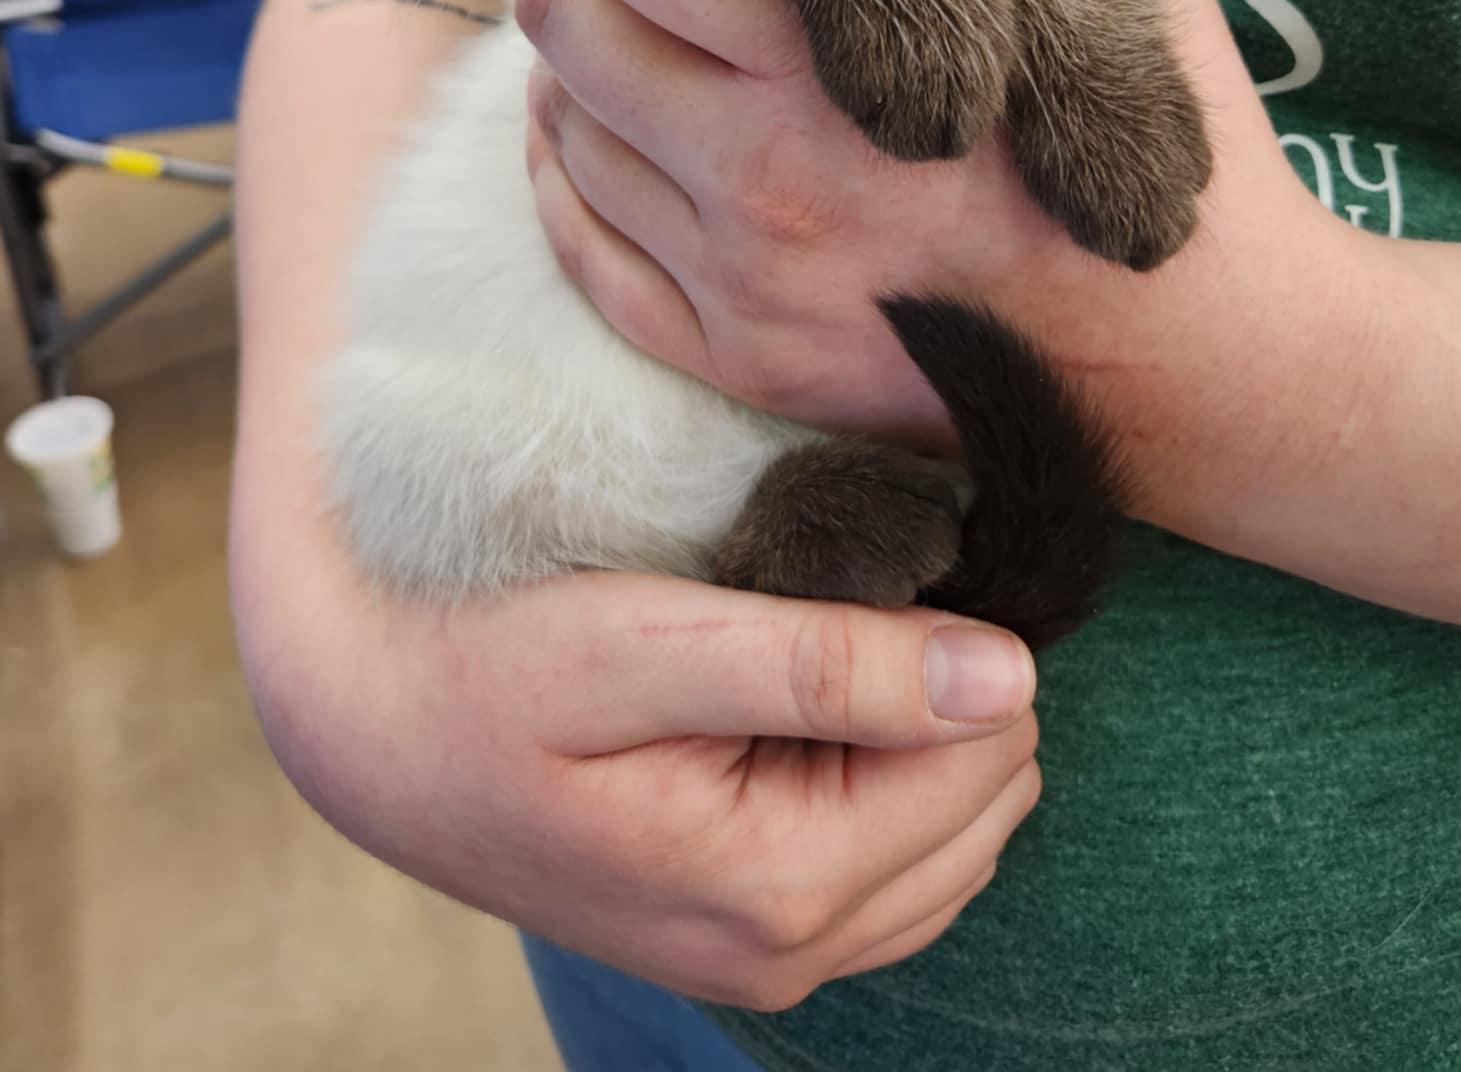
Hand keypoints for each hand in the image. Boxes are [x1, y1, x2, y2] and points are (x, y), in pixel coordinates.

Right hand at [235, 543, 1039, 1009]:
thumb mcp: (645, 640)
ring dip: (916, 738)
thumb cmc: (492, 669)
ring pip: (957, 838)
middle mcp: (787, 952)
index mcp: (777, 885)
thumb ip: (829, 662)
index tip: (869, 574)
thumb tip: (1009, 674)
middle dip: (940, 695)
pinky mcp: (752, 941)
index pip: (988, 756)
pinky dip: (887, 784)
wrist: (376, 733)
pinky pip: (898, 871)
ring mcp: (770, 961)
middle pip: (984, 803)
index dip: (954, 644)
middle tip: (826, 609)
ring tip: (807, 654)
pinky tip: (809, 714)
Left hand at [519, 0, 1358, 520]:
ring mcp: (744, 283)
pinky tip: (622, 139)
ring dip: (588, 71)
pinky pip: (585, 256)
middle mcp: (769, 178)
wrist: (1191, 355)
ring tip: (654, 43)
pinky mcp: (741, 362)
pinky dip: (578, 180)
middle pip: (566, 27)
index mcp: (844, 61)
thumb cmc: (1154, 134)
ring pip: (567, 133)